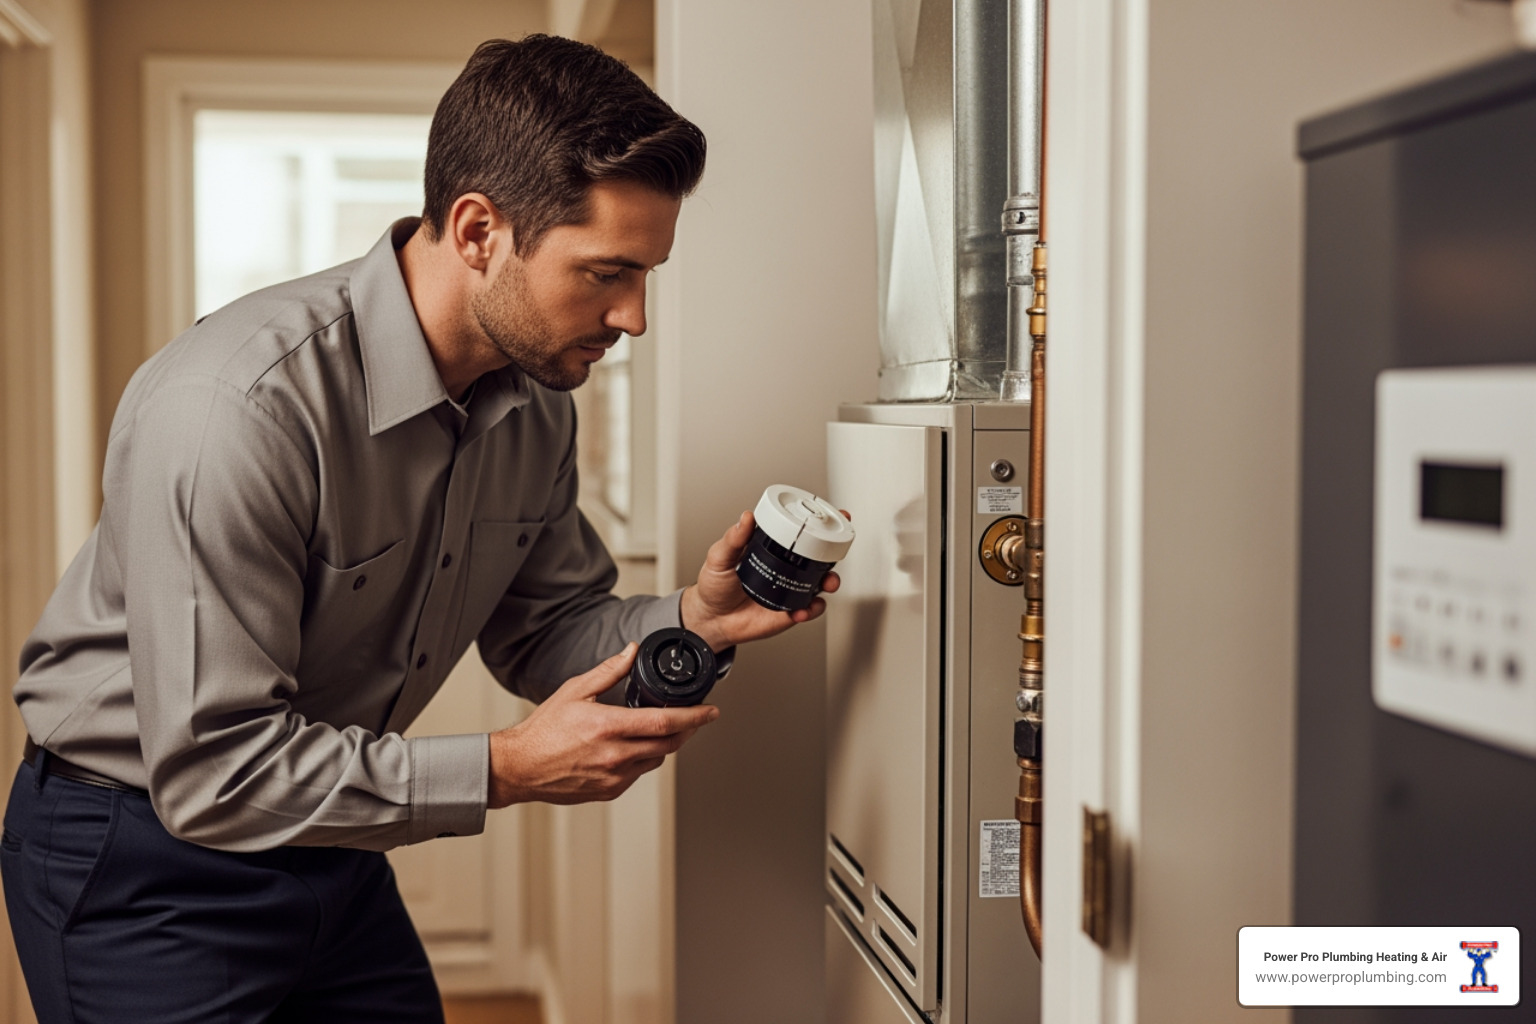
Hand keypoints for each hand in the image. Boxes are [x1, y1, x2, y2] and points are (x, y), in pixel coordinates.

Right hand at [488, 643, 718, 807]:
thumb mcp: (575, 690)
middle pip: (669, 744)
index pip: (665, 723)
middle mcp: (615, 756)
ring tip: (667, 729)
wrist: (520, 767)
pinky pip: (639, 774)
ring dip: (667, 744)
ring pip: (656, 760)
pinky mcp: (609, 791)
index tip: (711, 711)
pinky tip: (638, 747)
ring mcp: (613, 777)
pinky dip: (645, 759)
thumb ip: (608, 670)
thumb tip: (631, 651)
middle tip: (697, 718)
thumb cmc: (544, 730)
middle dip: (688, 730)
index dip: (694, 717)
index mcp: (608, 727)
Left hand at [679, 510, 844, 651]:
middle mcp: (784, 568)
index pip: (797, 534)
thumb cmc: (714, 587)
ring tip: (827, 583)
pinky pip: (810, 609)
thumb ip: (732, 540)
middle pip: (817, 557)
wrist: (712, 620)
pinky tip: (802, 610)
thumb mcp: (719, 558)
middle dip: (834, 554)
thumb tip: (746, 517)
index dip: (817, 525)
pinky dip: (812, 609)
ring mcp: (789, 589)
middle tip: (833, 554)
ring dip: (830, 581)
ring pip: (820, 582)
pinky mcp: (789, 611)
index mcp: (771, 550)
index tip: (832, 515)